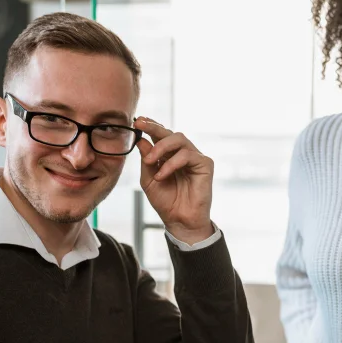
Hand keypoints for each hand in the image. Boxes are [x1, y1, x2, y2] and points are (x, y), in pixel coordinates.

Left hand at [135, 117, 214, 244]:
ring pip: (179, 139)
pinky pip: (187, 155)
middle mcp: (182, 152)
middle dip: (153, 127)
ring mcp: (195, 157)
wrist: (179, 220)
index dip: (149, 126)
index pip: (160, 134)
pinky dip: (171, 163)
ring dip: (161, 147)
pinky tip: (161, 175)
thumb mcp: (148, 179)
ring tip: (150, 161)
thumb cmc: (166, 201)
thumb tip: (141, 140)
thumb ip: (146, 160)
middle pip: (169, 132)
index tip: (136, 121)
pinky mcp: (205, 164)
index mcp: (169, 154)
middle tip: (140, 126)